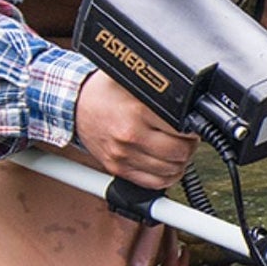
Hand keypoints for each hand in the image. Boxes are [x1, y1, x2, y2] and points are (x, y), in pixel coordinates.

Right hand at [72, 70, 197, 185]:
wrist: (73, 105)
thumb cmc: (104, 92)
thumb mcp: (133, 82)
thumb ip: (159, 92)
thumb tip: (188, 96)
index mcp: (137, 111)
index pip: (182, 128)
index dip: (193, 127)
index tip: (192, 123)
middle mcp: (130, 135)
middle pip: (180, 152)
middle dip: (190, 145)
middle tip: (187, 137)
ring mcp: (123, 155)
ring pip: (171, 171)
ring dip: (181, 162)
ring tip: (177, 149)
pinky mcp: (117, 168)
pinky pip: (154, 184)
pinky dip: (168, 177)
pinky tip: (168, 165)